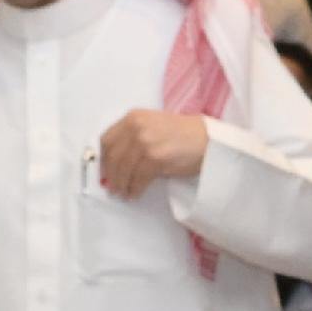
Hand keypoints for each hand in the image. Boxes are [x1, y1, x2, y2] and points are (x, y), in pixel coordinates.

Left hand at [96, 110, 211, 197]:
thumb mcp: (152, 126)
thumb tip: (115, 163)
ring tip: (124, 193)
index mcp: (133, 117)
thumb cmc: (183, 135)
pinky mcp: (155, 158)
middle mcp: (137, 127)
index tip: (104, 171)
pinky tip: (135, 193)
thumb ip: (133, 137)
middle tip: (112, 187)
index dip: (103, 159)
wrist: (208, 140)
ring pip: (124, 169)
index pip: (107, 140)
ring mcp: (145, 142)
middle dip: (111, 176)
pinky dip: (134, 189)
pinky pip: (138, 179)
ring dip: (122, 185)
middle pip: (113, 156)